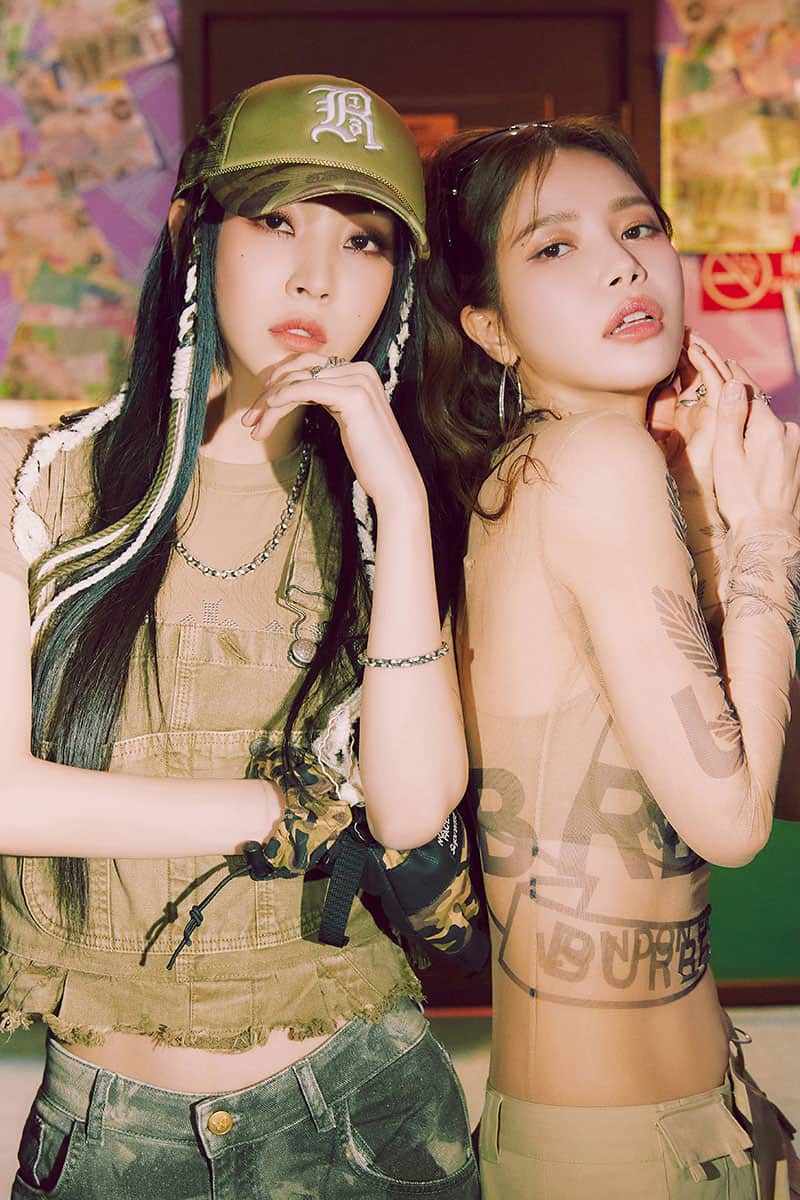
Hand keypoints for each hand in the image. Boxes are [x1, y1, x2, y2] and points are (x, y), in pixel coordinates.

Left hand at [242, 353, 425, 512]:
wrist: (394, 481)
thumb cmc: (370, 458)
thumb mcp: (346, 419)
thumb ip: (328, 398)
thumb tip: (295, 391)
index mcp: (359, 372)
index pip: (309, 368)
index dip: (279, 383)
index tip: (258, 409)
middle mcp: (361, 369)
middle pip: (301, 372)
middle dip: (269, 393)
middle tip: (248, 420)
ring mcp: (359, 380)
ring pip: (299, 382)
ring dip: (269, 403)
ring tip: (253, 426)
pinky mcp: (354, 396)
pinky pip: (307, 389)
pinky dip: (283, 397)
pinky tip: (268, 410)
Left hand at [649, 332, 727, 541]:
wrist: (679, 489)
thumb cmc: (665, 466)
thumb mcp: (656, 431)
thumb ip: (657, 408)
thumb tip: (654, 384)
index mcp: (687, 411)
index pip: (687, 377)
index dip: (679, 357)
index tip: (668, 341)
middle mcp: (703, 409)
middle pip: (701, 371)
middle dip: (692, 349)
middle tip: (681, 330)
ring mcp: (713, 410)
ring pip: (713, 372)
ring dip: (702, 351)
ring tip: (690, 334)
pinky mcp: (719, 414)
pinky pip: (717, 383)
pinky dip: (708, 365)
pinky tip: (695, 350)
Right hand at [713, 379, 799, 531]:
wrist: (768, 530)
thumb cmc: (742, 496)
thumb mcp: (727, 455)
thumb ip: (731, 417)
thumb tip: (736, 385)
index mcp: (769, 427)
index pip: (750, 393)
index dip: (736, 378)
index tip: (727, 362)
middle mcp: (789, 431)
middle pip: (761, 410)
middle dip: (743, 408)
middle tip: (725, 402)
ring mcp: (798, 446)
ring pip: (770, 427)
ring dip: (754, 430)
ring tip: (737, 446)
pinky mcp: (799, 459)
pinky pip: (778, 442)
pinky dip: (764, 444)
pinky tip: (753, 460)